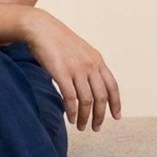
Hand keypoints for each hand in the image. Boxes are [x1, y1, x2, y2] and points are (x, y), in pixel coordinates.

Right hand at [23, 9, 120, 130]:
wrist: (40, 28)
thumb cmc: (57, 41)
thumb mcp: (80, 51)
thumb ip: (87, 67)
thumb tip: (90, 86)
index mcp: (97, 60)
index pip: (112, 86)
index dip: (116, 103)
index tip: (116, 116)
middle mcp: (90, 65)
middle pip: (101, 97)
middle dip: (100, 116)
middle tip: (96, 128)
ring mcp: (77, 69)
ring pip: (87, 101)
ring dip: (85, 117)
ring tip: (81, 126)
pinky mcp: (61, 73)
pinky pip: (71, 98)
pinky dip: (72, 112)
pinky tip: (70, 118)